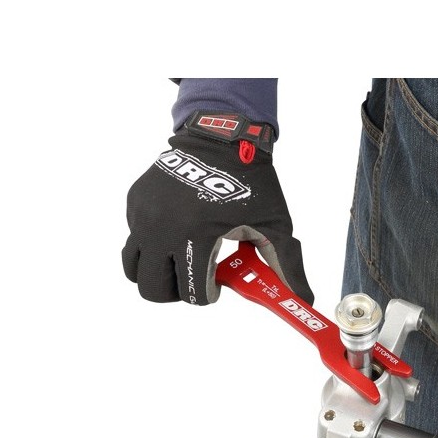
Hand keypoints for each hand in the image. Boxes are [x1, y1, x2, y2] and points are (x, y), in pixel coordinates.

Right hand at [122, 112, 312, 305]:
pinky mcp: (135, 204)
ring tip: (179, 263)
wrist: (222, 137)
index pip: (191, 293)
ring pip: (133, 268)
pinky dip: (151, 246)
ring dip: (156, 274)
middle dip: (176, 292)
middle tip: (194, 279)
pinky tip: (176, 233)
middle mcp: (162, 228)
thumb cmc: (252, 182)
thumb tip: (303, 300)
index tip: (218, 286)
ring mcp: (143, 215)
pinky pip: (134, 239)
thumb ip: (287, 265)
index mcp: (196, 236)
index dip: (207, 296)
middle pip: (153, 289)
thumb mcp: (274, 225)